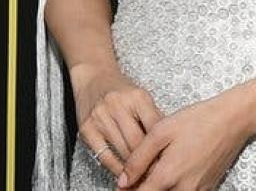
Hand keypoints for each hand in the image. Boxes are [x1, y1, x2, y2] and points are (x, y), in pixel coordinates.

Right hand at [70, 63, 162, 179]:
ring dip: (133, 169)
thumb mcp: (142, 97)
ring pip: (122, 151)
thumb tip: (168, 143)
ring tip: (143, 178)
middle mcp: (118, 106)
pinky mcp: (87, 129)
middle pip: (138, 142)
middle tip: (157, 175)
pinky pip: (104, 155)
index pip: (155, 128)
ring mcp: (101, 117)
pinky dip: (115, 167)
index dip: (163, 148)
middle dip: (149, 162)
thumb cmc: (121, 89)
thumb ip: (153, 117)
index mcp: (138, 97)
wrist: (94, 76)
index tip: (169, 162)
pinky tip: (123, 173)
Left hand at [117, 92, 254, 189]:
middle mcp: (184, 189)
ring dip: (161, 188)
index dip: (127, 190)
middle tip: (141, 173)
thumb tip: (122, 181)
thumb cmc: (198, 120)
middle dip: (144, 188)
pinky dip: (176, 187)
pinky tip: (176, 171)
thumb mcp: (161, 131)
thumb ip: (138, 158)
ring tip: (160, 169)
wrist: (234, 119)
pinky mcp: (209, 188)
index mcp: (167, 176)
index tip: (125, 182)